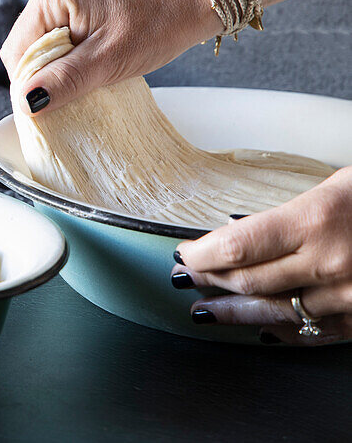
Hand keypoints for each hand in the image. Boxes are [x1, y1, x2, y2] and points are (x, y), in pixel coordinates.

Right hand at [0, 0, 220, 114]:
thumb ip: (65, 80)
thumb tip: (26, 103)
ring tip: (85, 81)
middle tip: (75, 92)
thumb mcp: (109, 60)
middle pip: (24, 50)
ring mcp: (58, 0)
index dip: (29, 83)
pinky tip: (86, 71)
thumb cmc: (157, 27)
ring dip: (55, 72)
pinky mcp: (69, 10)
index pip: (18, 51)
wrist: (190, 7)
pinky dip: (64, 64)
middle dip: (43, 77)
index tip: (53, 105)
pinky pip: (52, 45)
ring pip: (37, 51)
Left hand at [173, 166, 351, 344]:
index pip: (236, 246)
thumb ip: (291, 213)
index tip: (184, 254)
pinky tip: (261, 330)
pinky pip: (316, 332)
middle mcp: (330, 262)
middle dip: (211, 281)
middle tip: (187, 278)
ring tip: (204, 311)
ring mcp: (351, 296)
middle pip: (248, 280)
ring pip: (276, 311)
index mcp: (317, 219)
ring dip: (234, 313)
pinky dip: (282, 332)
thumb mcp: (337, 187)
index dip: (201, 254)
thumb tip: (241, 231)